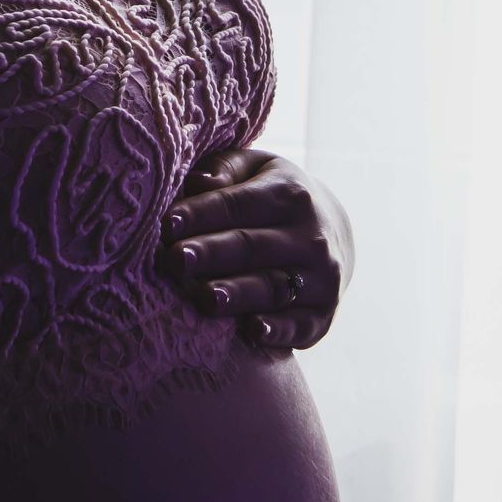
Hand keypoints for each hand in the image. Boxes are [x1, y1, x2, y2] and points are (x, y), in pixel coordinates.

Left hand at [157, 147, 353, 353]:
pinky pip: (300, 326)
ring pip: (273, 287)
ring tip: (206, 297)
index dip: (201, 213)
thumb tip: (197, 181)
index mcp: (289, 194)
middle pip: (252, 247)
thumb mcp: (254, 170)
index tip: (167, 223)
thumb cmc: (272, 196)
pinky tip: (252, 331)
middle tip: (176, 259)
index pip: (237, 204)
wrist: (334, 231)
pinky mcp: (324, 315)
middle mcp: (311, 236)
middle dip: (211, 254)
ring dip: (238, 294)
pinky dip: (278, 331)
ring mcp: (322, 277)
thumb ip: (224, 170)